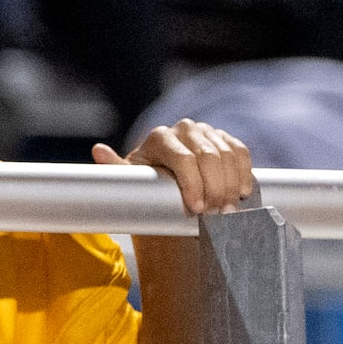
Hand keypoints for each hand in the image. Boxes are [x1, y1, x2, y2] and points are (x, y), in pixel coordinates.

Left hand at [103, 116, 254, 215]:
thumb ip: (115, 168)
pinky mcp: (223, 138)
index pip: (184, 159)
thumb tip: (98, 150)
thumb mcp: (130, 180)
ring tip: (229, 209)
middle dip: (216, 189)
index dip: (194, 185)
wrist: (164, 182)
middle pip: (209, 157)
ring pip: (228, 155)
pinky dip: (244, 172)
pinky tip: (242, 192)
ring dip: (232, 184)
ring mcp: (206, 131)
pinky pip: (240, 152)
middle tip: (218, 214)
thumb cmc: (144, 184)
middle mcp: (184, 129)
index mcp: (159, 138)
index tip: (198, 209)